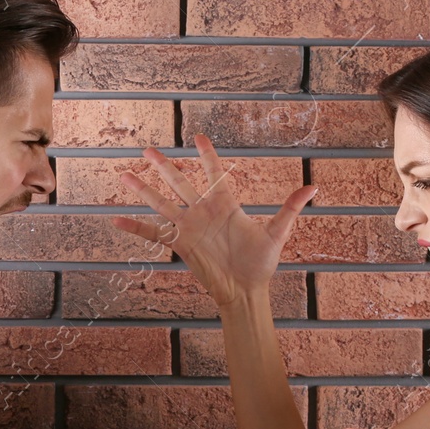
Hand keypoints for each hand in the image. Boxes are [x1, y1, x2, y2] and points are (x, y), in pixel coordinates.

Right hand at [111, 133, 315, 308]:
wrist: (245, 291)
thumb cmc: (261, 264)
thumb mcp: (277, 233)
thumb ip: (290, 208)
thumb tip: (313, 187)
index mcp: (225, 204)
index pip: (214, 173)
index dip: (207, 155)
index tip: (199, 137)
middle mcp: (203, 212)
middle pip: (179, 182)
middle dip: (164, 166)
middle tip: (147, 149)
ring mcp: (189, 227)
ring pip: (161, 202)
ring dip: (143, 189)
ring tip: (124, 174)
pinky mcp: (180, 245)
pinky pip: (154, 233)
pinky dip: (135, 227)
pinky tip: (116, 219)